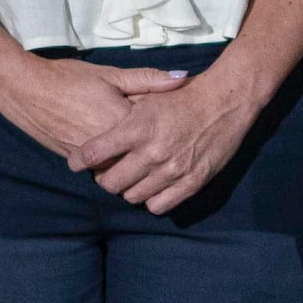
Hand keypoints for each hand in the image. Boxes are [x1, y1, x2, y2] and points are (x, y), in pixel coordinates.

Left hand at [59, 60, 261, 215]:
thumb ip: (120, 117)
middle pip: (110, 182)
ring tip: (133, 177)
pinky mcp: (191, 182)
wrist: (225, 101)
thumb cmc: (182, 98)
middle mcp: (153, 151)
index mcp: (138, 127)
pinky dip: (151, 199)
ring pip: (132, 197)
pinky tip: (152, 186)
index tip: (77, 162)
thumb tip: (94, 136)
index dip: (79, 160)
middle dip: (105, 178)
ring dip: (129, 189)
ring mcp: (173, 170)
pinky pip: (158, 206)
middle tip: (109, 170)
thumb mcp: (147, 97)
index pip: (93, 154)